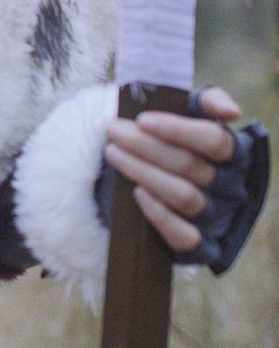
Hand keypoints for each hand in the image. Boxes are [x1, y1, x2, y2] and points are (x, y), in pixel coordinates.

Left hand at [103, 85, 239, 253]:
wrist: (157, 172)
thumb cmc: (175, 137)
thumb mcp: (190, 113)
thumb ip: (208, 102)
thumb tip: (230, 111)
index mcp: (235, 152)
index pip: (214, 140)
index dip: (178, 129)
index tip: (141, 119)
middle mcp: (230, 185)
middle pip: (190, 166)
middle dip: (145, 146)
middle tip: (112, 131)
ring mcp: (216, 216)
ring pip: (184, 197)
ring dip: (143, 173)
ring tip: (113, 154)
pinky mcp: (200, 244)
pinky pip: (185, 237)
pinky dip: (159, 215)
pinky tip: (137, 193)